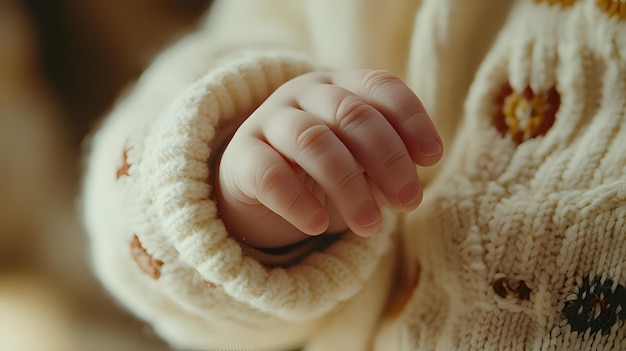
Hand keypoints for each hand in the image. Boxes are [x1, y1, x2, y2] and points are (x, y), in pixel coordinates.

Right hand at [216, 69, 442, 247]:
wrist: (256, 185)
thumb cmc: (320, 171)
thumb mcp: (358, 164)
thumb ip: (383, 167)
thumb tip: (407, 185)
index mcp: (339, 86)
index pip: (381, 86)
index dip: (411, 120)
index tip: (432, 159)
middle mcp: (304, 94)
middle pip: (352, 115)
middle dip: (388, 160)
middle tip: (409, 202)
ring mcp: (269, 120)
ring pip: (313, 141)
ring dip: (350, 186)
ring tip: (371, 226)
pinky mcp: (240, 157)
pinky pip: (270, 174)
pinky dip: (298, 202)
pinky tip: (318, 226)